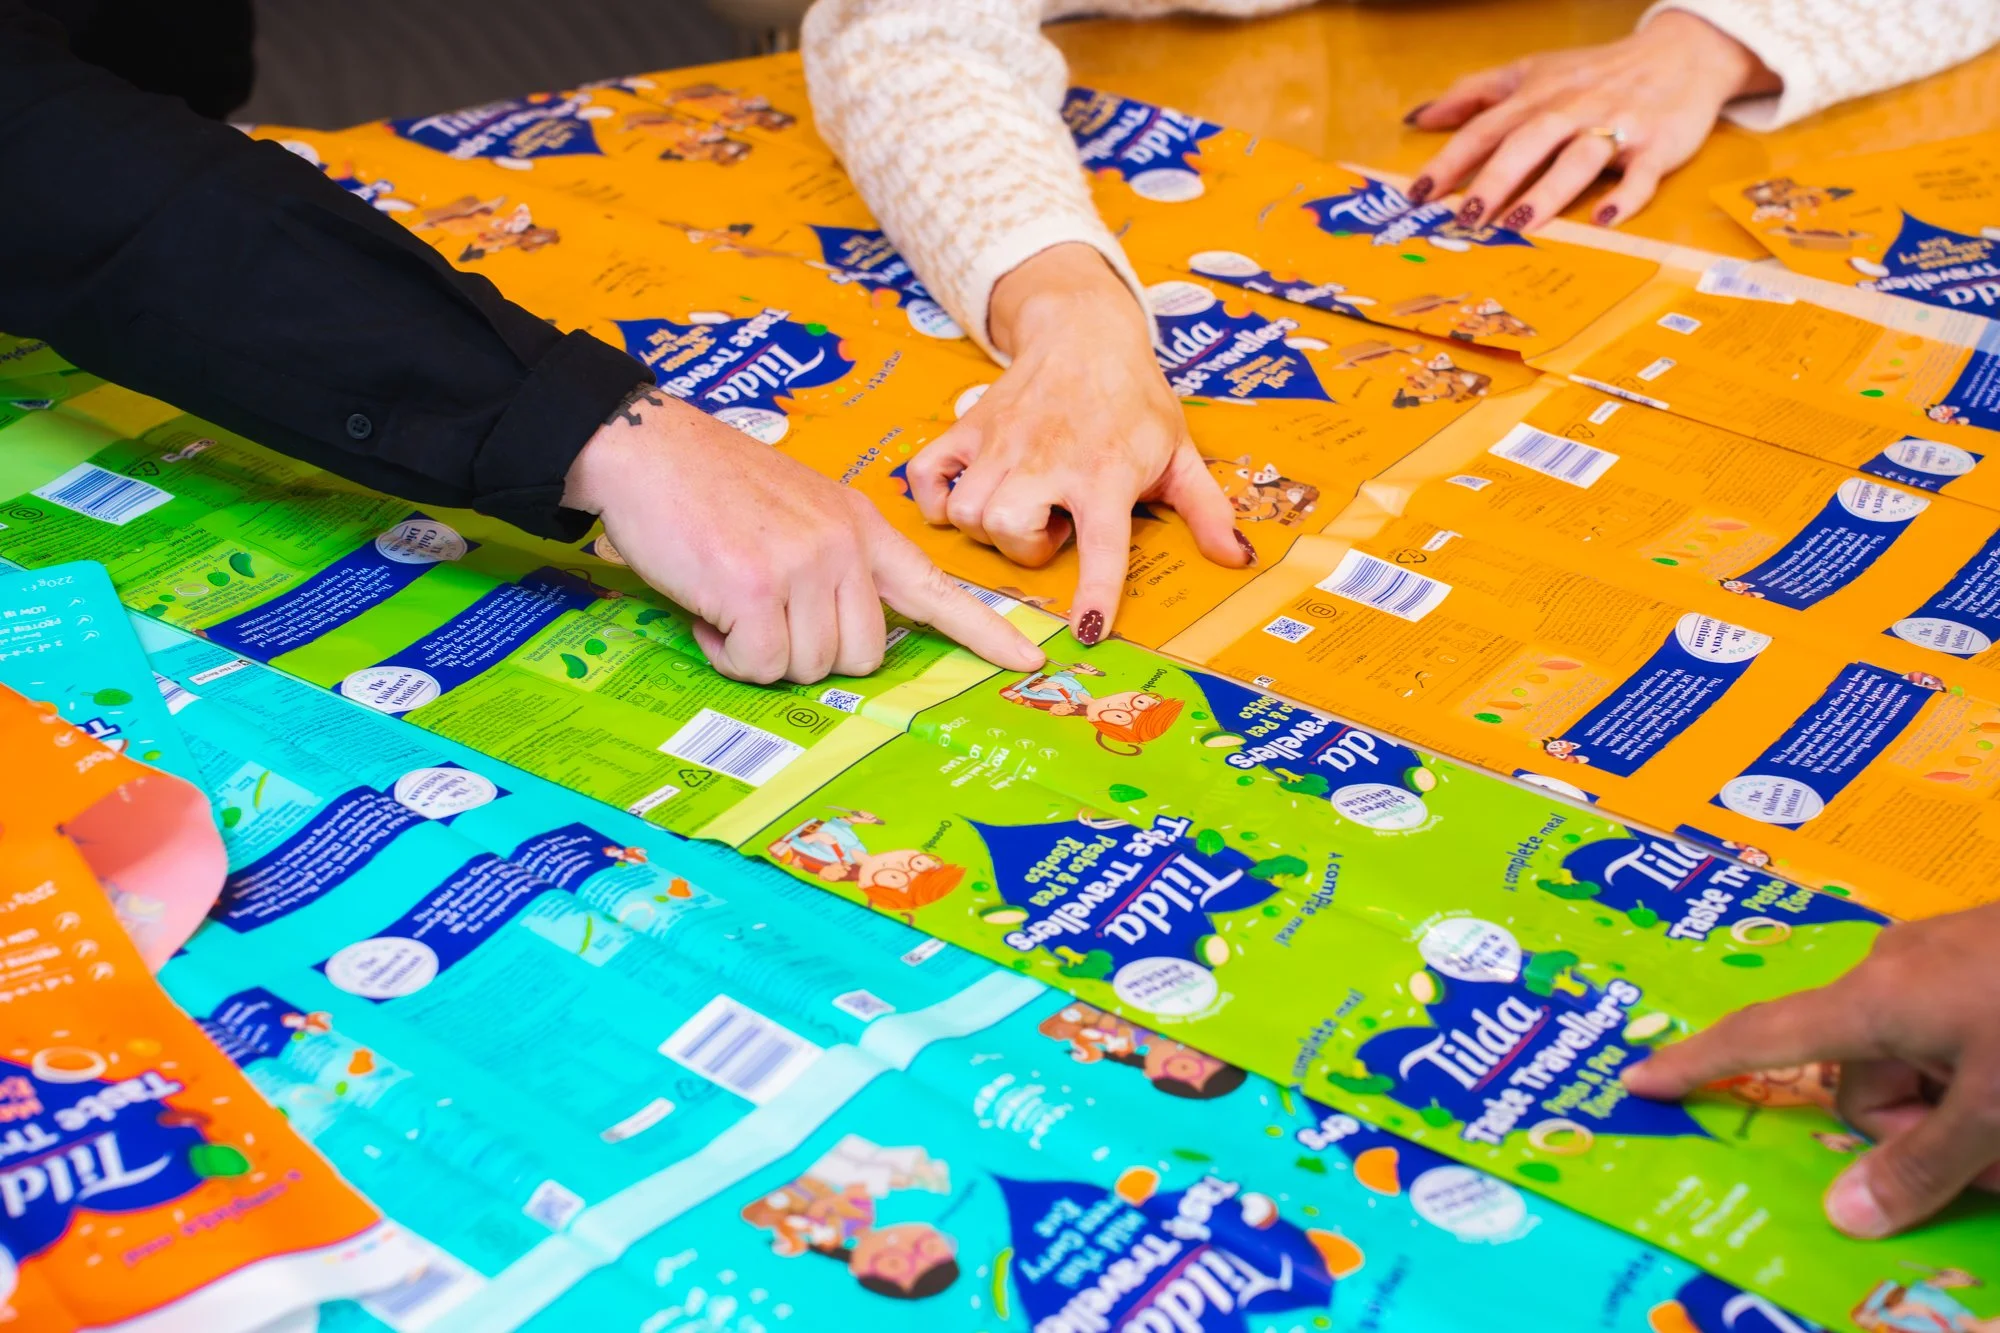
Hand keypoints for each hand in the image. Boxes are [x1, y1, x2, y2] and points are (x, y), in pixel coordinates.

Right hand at [563, 388, 1044, 683]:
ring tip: (728, 599)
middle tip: (764, 614)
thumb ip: (835, 559)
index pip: (936, 586)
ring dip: (759, 651)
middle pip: (862, 656)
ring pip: (807, 667)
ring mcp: (804, 567)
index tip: (1026, 659)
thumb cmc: (711, 484)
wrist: (646, 446)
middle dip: (809, 653)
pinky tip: (707, 608)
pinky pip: (757, 664)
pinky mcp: (755, 590)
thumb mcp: (800, 507)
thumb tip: (847, 631)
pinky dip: (725, 652)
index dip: (982, 630)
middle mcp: (844, 546)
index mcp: (862, 526)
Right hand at [906, 243, 1249, 644]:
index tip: (1087, 629)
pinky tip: (964, 496)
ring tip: (1019, 509)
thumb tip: (1236, 558)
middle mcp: (1047, 460)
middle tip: (1052, 528)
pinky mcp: (967, 429)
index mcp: (1105, 473)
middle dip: (1026, 548)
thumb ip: (1208, 510)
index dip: (1095, 593)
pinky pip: (925, 477)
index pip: (1103, 547)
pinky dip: (934, 498)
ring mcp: (1000, 443)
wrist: (1084, 332)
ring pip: (968, 511)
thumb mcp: (1180, 452)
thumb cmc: (1133, 398)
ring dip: (988, 527)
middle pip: (1009, 530)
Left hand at [1404, 11, 1779, 229]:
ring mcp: (1616, 127)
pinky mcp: (1657, 145)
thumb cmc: (1594, 73)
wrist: (1679, 54)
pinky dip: (1625, 195)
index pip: (1485, 130)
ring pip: (1579, 157)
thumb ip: (1474, 95)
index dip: (1449, 161)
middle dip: (1494, 180)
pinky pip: (1642, 173)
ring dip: (1549, 191)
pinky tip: (1604, 218)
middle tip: (1466, 218)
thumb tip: (1419, 117)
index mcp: (1537, 97)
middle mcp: (1572, 110)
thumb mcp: (1531, 72)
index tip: (1417, 195)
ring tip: (1519, 225)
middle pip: (1527, 142)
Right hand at [1626, 901, 1999, 1237]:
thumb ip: (1924, 1169)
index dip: (1698, 1063)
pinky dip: (1985, 1072)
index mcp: (1874, 1000)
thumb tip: (1845, 1216)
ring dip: (1965, 1107)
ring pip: (1918, 1058)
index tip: (1638, 1079)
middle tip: (1997, 1163)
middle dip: (1918, 1130)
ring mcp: (1942, 953)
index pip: (1761, 1039)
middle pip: (1863, 1076)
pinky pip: (1955, 1028)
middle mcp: (1891, 966)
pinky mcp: (1986, 952)